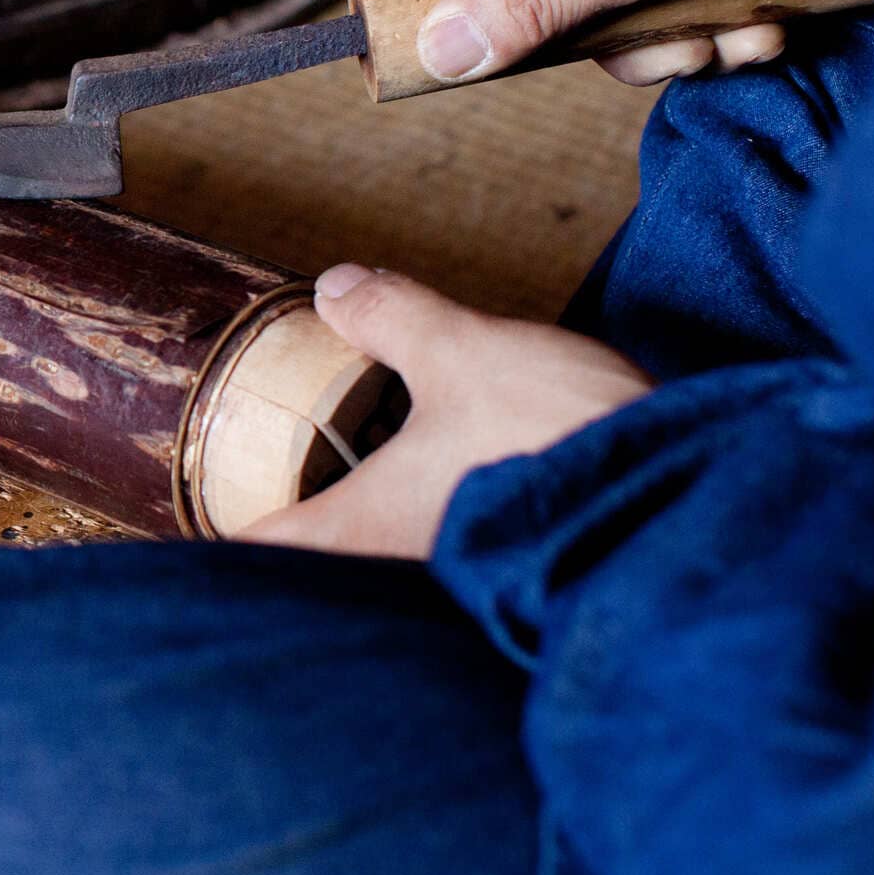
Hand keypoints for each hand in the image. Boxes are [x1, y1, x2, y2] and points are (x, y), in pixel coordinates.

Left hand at [245, 266, 652, 559]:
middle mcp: (403, 574)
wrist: (689, 495)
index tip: (185, 534)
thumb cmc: (562, 437)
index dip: (211, 546)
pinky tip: (460, 493)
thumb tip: (336, 290)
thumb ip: (393, 320)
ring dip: (375, 535)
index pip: (259, 555)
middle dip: (297, 543)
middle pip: (318, 576)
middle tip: (273, 508)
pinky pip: (456, 562)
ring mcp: (463, 584)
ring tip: (364, 491)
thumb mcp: (462, 353)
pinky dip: (441, 533)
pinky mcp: (521, 576)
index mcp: (363, 530)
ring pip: (388, 572)